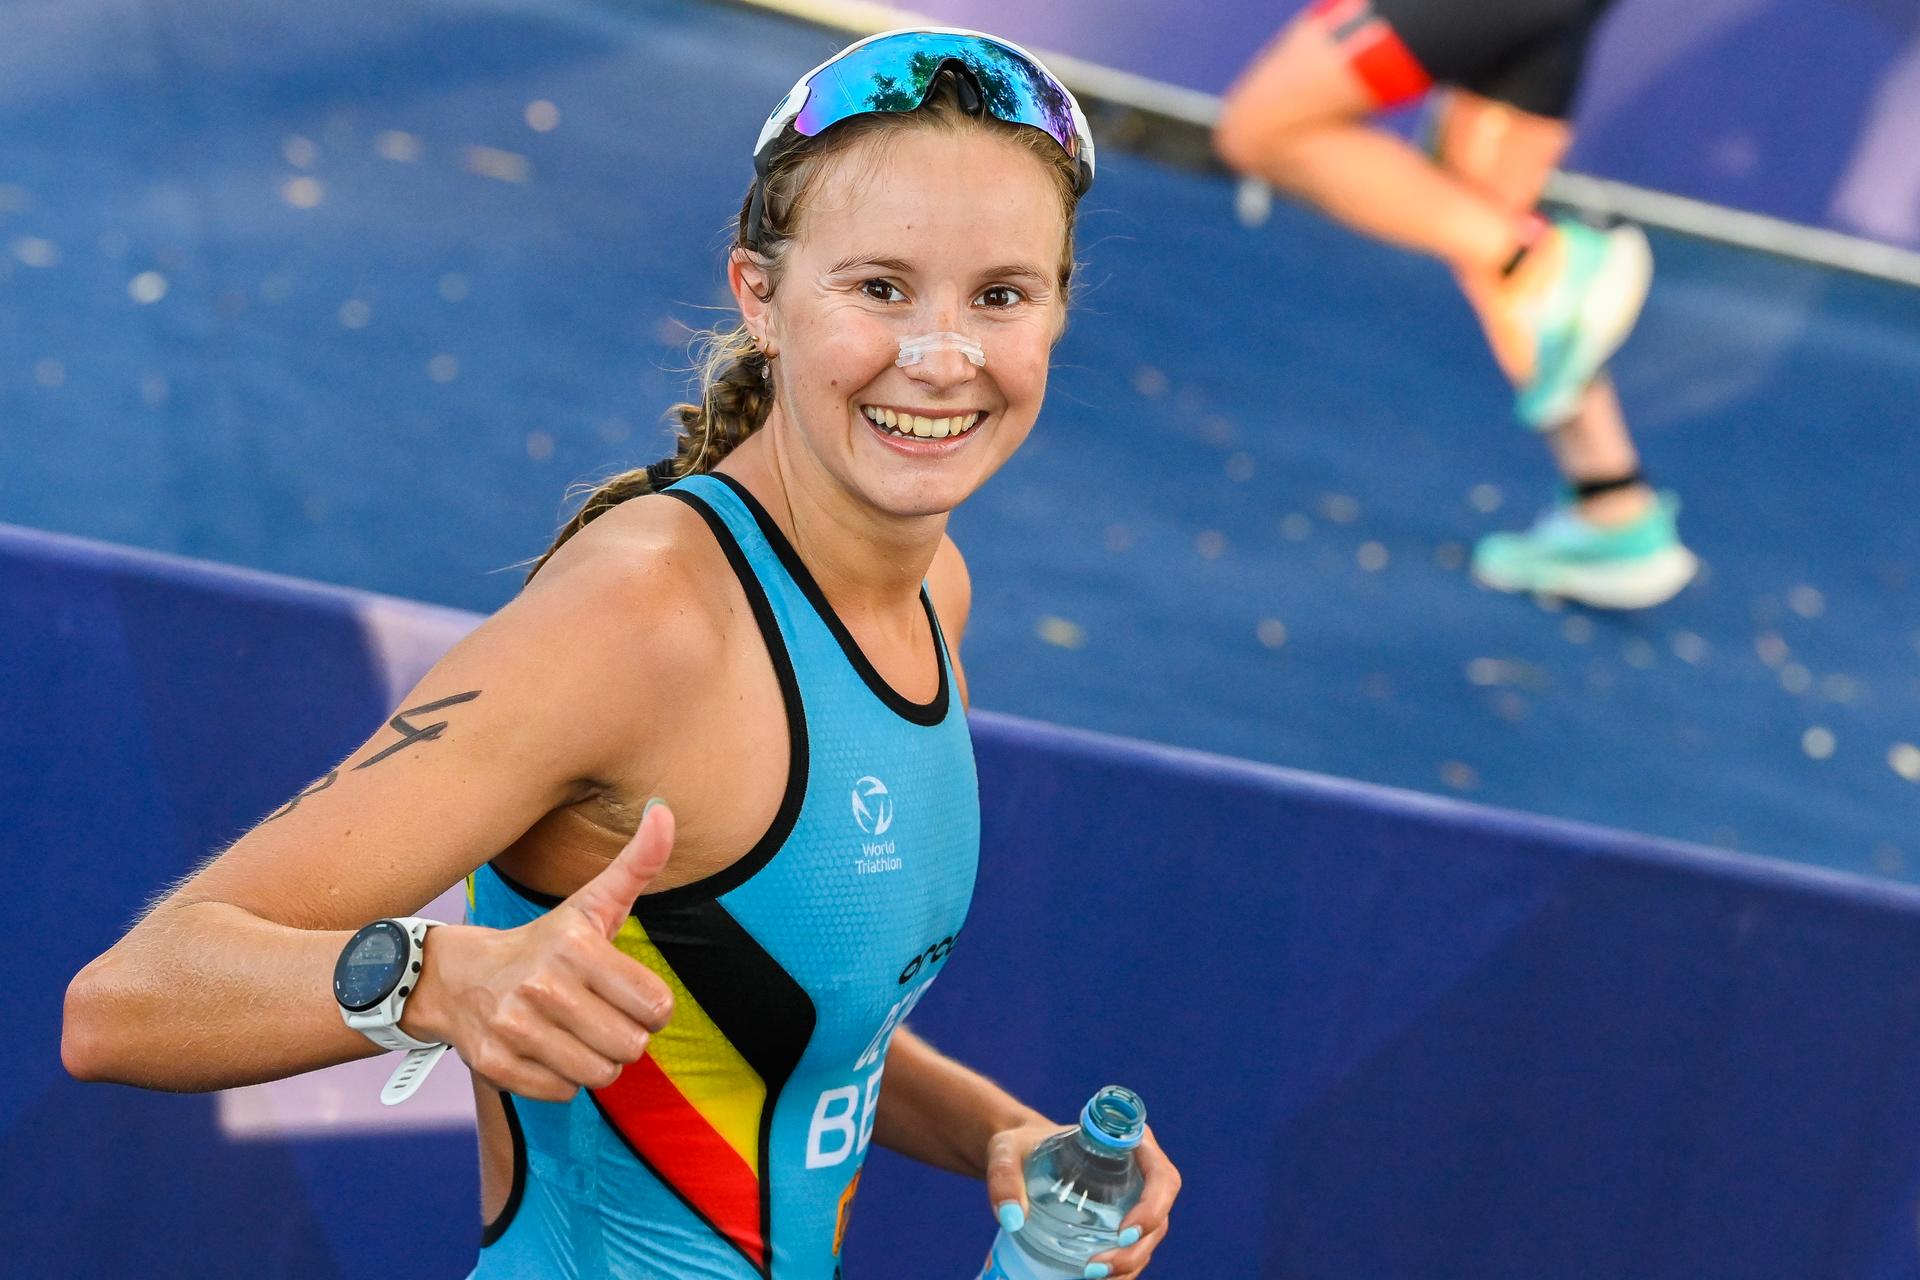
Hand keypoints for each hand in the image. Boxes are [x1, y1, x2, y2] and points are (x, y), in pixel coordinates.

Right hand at [404, 800, 676, 1100]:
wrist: (454, 978)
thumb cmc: (544, 942)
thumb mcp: (590, 903)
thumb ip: (638, 863)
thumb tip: (666, 810)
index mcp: (575, 946)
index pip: (656, 1007)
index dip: (651, 1008)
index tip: (628, 995)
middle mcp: (542, 986)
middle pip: (630, 1046)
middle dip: (625, 1036)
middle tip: (601, 1017)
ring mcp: (515, 1028)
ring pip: (599, 1075)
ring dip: (596, 1061)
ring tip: (576, 1034)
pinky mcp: (496, 1065)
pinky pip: (562, 1092)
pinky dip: (562, 1079)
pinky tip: (546, 1050)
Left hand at [985, 1119, 1180, 1278]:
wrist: (1019, 1160)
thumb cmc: (1018, 1147)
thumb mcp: (1005, 1152)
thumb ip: (1004, 1177)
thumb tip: (1013, 1219)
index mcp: (1125, 1142)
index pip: (1160, 1176)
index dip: (1154, 1206)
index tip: (1124, 1232)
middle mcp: (1139, 1171)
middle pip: (1159, 1216)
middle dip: (1135, 1249)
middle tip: (1095, 1267)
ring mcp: (1133, 1200)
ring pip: (1149, 1239)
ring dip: (1128, 1264)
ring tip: (1089, 1275)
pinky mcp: (1120, 1222)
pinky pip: (1133, 1250)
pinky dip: (1120, 1270)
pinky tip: (1090, 1279)